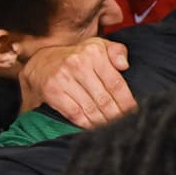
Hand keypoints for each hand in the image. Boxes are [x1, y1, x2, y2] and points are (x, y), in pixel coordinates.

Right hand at [20, 38, 135, 128]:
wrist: (42, 62)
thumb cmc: (78, 56)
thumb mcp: (98, 46)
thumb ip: (117, 51)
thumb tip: (125, 65)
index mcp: (94, 53)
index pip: (116, 83)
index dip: (126, 101)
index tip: (133, 112)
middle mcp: (79, 64)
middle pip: (104, 98)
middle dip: (117, 115)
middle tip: (125, 124)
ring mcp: (64, 79)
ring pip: (91, 108)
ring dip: (104, 121)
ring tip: (113, 128)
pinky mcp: (53, 92)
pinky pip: (75, 113)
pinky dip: (87, 124)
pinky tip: (95, 127)